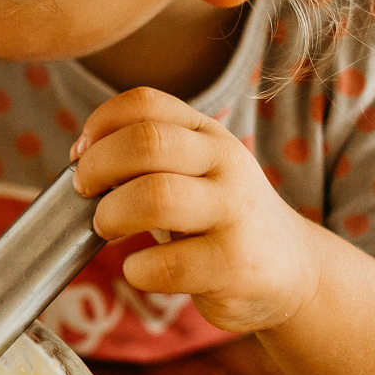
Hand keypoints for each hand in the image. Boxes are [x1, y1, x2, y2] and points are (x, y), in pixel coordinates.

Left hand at [71, 87, 318, 332]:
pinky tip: (140, 269)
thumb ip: (146, 157)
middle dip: (97, 167)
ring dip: (112, 214)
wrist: (294, 271)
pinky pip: (165, 264)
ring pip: (155, 196)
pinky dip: (136, 269)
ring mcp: (234, 213)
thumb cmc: (220, 218)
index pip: (146, 103)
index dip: (100, 124)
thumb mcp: (195, 172)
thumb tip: (80, 159)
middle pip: (146, 142)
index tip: (81, 154)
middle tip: (86, 193)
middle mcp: (226, 164)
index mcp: (208, 134)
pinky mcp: (235, 265)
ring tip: (107, 229)